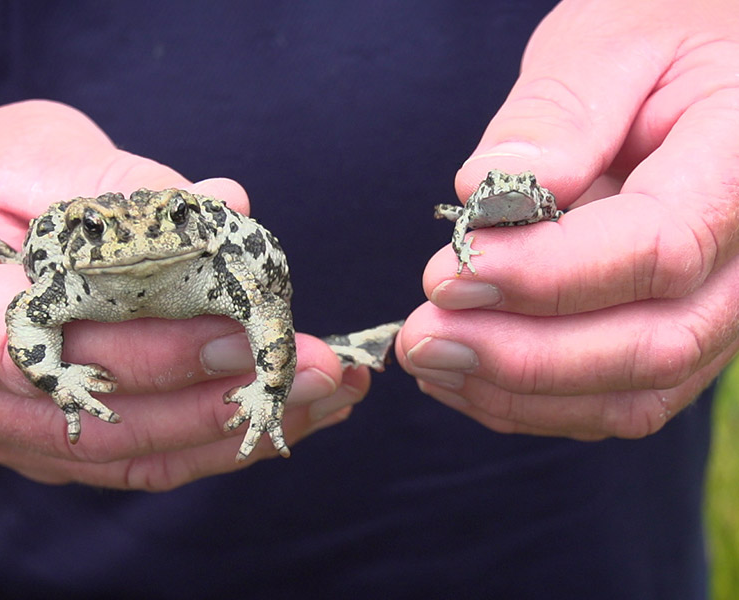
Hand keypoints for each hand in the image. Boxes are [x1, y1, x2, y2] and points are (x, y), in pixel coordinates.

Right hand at [0, 100, 366, 488]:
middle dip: (222, 399)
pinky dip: (209, 440)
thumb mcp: (37, 151)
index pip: (48, 349)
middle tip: (321, 373)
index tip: (246, 336)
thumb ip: (126, 188)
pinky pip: (136, 459)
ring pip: (132, 455)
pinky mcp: (44, 440)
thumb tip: (228, 211)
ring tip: (324, 398)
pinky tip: (277, 415)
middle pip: (104, 418)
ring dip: (236, 431)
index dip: (153, 352)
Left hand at [398, 0, 738, 438]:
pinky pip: (615, 397)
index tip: (451, 271)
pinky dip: (532, 400)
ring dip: (517, 392)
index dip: (548, 274)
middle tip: (422, 336)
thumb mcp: (609, 43)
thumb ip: (558, 116)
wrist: (699, 66)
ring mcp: (718, 305)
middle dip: (522, 355)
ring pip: (635, 394)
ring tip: (429, 357)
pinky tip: (462, 374)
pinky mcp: (674, 330)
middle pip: (654, 344)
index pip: (660, 245)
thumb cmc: (657, 38)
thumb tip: (490, 192)